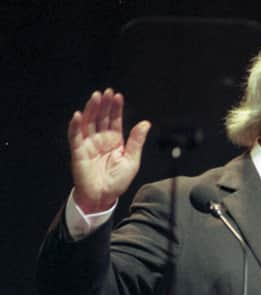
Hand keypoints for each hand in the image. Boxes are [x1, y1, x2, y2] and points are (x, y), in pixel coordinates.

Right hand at [68, 89, 150, 212]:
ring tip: (95, 97)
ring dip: (91, 110)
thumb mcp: (132, 160)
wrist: (103, 197)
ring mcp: (89, 144)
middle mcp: (101, 140)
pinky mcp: (78, 152)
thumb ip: (137, 141)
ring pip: (88, 123)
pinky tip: (78, 115)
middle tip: (107, 92)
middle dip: (104, 104)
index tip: (118, 96)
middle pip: (101, 118)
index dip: (116, 108)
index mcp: (114, 141)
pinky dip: (75, 126)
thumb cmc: (117, 182)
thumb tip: (146, 123)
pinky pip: (75, 137)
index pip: (114, 120)